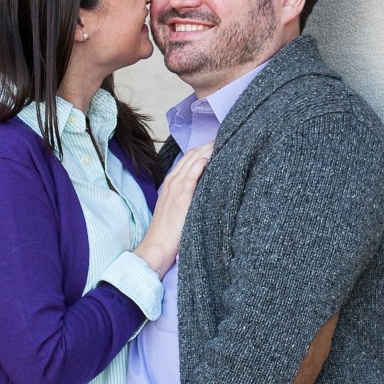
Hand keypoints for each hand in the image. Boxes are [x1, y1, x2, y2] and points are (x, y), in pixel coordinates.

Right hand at [134, 142, 212, 276]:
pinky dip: (199, 165)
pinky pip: (191, 177)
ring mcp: (176, 189)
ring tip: (223, 142)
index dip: (203, 148)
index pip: (188, 158)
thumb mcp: (177, 207)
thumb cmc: (169, 231)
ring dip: (207, 150)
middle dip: (208, 145)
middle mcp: (173, 182)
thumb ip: (188, 194)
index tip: (219, 143)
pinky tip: (209, 158)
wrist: (157, 246)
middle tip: (226, 137)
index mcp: (171, 183)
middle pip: (191, 156)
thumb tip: (205, 187)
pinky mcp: (181, 199)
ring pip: (192, 162)